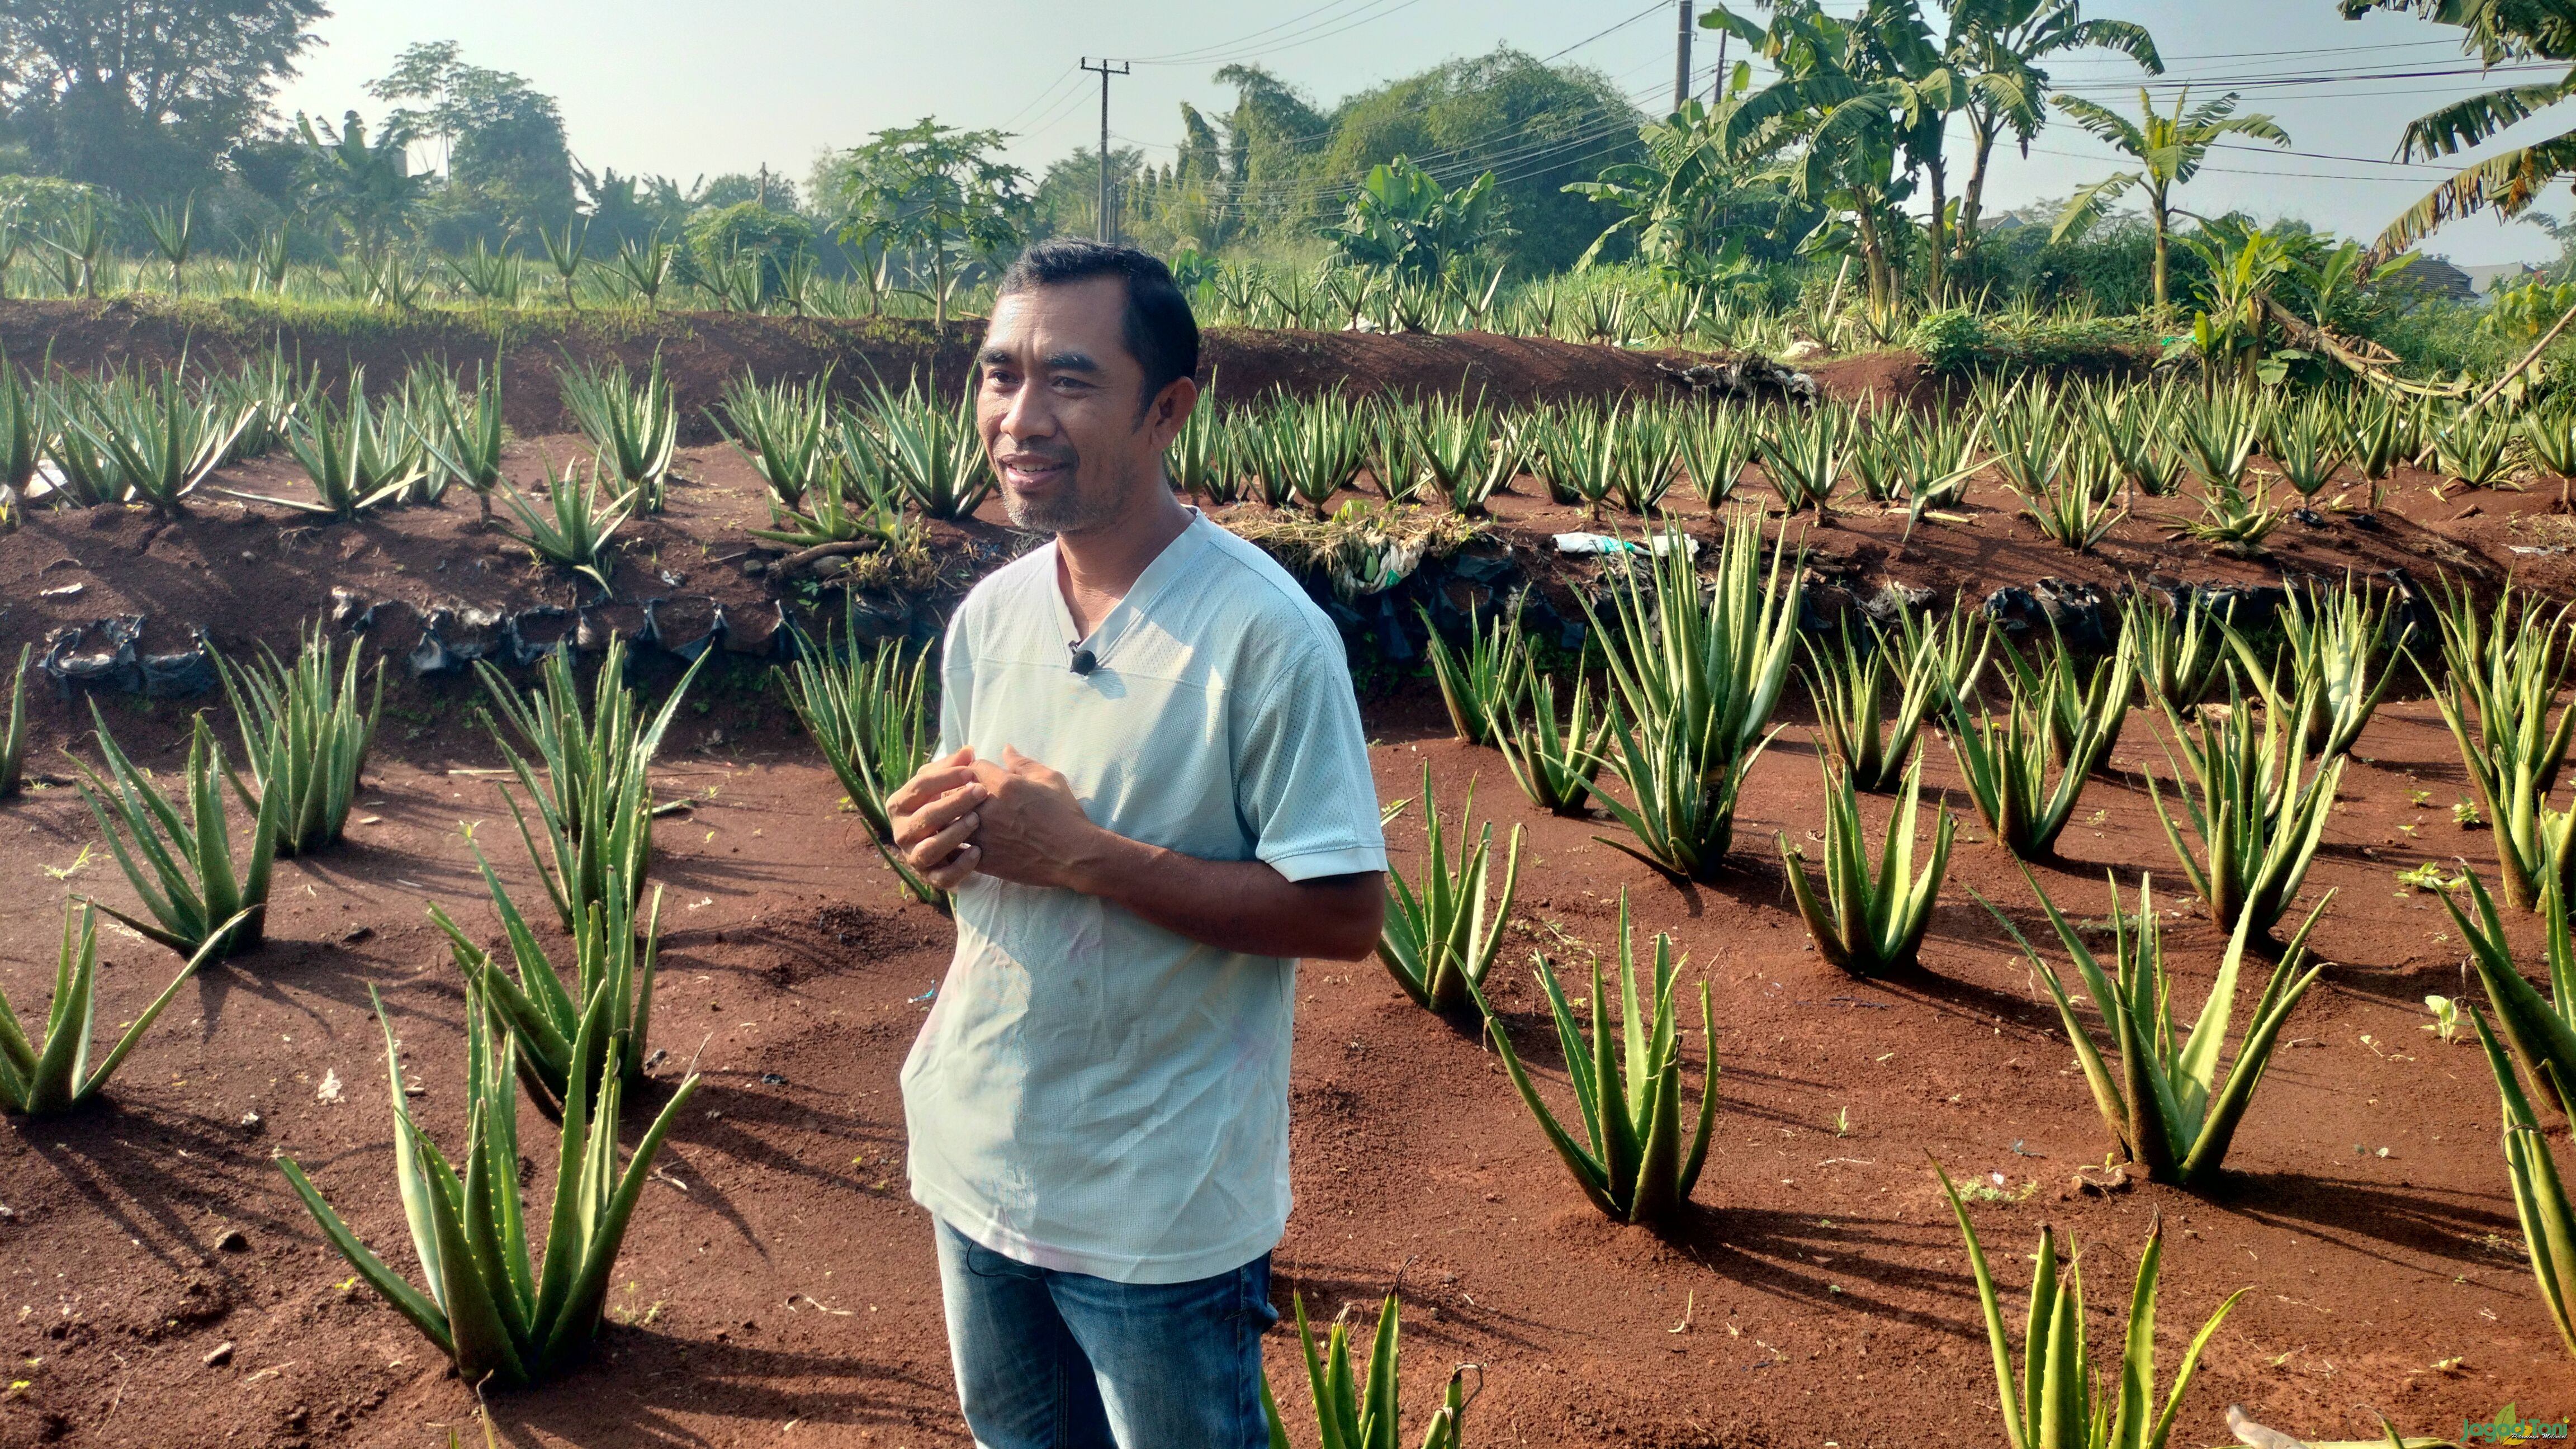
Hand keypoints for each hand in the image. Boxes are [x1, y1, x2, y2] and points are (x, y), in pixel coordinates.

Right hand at [887, 746, 988, 890]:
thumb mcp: (944, 784)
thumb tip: (969, 751)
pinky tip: (977, 852)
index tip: (972, 771)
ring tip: (977, 820)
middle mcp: (901, 832)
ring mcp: (913, 856)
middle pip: (926, 816)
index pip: (919, 787)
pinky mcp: (929, 877)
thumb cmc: (942, 805)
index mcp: (898, 804)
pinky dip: (960, 867)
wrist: (942, 843)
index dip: (945, 777)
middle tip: (981, 792)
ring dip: (954, 834)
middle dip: (954, 803)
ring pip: (930, 849)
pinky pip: (942, 877)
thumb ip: (953, 767)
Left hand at [961, 745, 1118, 890]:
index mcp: (1004, 784)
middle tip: (966, 796)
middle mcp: (988, 808)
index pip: (973, 767)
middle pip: (954, 792)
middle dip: (958, 791)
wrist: (1073, 855)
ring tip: (961, 818)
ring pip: (950, 820)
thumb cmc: (1066, 815)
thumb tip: (1006, 748)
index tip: (982, 776)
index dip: (976, 769)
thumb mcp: (1051, 780)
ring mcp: (983, 835)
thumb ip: (1024, 763)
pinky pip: (958, 848)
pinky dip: (958, 843)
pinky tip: (966, 841)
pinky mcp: (983, 858)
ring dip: (954, 817)